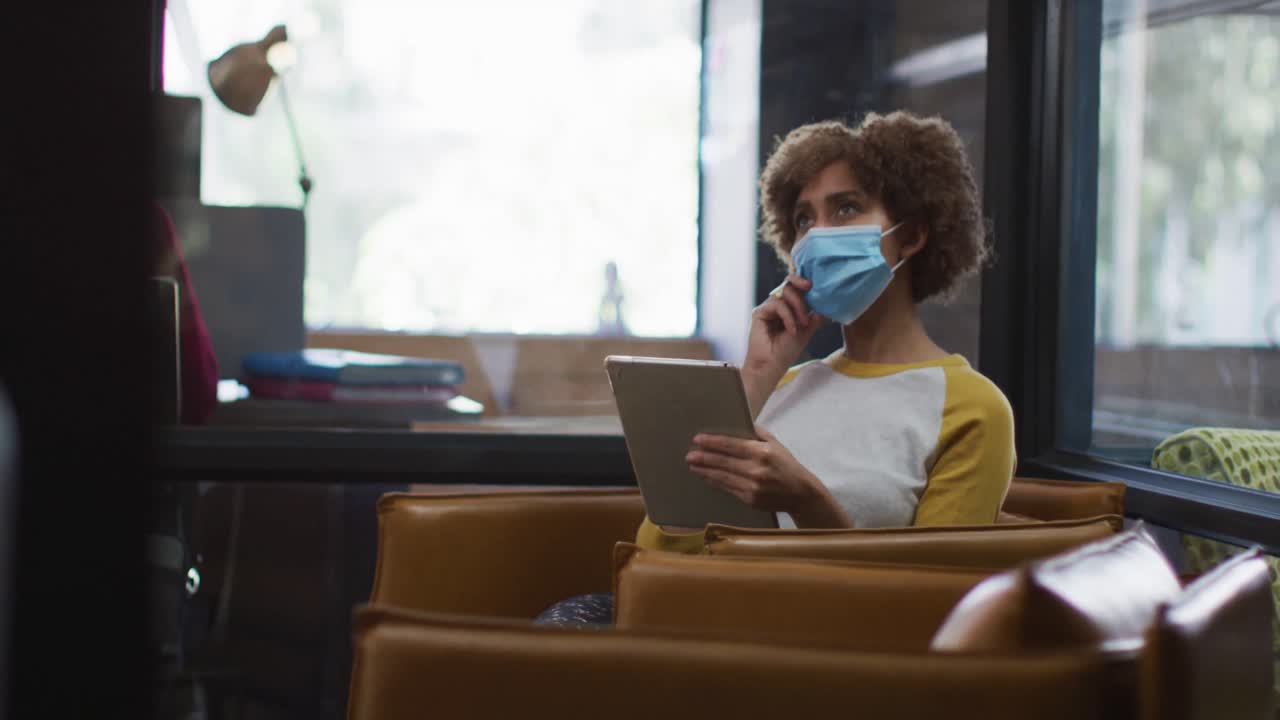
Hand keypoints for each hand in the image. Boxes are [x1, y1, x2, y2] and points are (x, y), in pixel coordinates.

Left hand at [686, 426, 849, 526]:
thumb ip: (756, 432)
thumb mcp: (775, 444)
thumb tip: (737, 422)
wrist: (800, 493)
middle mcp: (756, 470)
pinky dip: (715, 482)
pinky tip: (706, 477)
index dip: (712, 442)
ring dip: (705, 471)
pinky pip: (728, 489)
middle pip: (723, 462)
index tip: (698, 439)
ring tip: (693, 466)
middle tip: (689, 455)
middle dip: (704, 458)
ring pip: (722, 477)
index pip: (731, 445)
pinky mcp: (750, 500)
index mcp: (762, 452)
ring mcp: (753, 487)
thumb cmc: (786, 465)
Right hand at [743, 274, 824, 385]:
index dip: (803, 282)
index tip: (814, 285)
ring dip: (798, 305)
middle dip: (802, 290)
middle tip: (811, 292)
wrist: (771, 366)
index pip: (795, 289)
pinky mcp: (759, 313)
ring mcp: (768, 309)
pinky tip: (791, 329)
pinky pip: (777, 304)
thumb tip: (827, 305)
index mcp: (788, 309)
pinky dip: (788, 316)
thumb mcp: (806, 332)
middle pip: (789, 285)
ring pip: (784, 292)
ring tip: (802, 323)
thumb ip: (814, 318)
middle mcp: (777, 306)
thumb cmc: (786, 352)